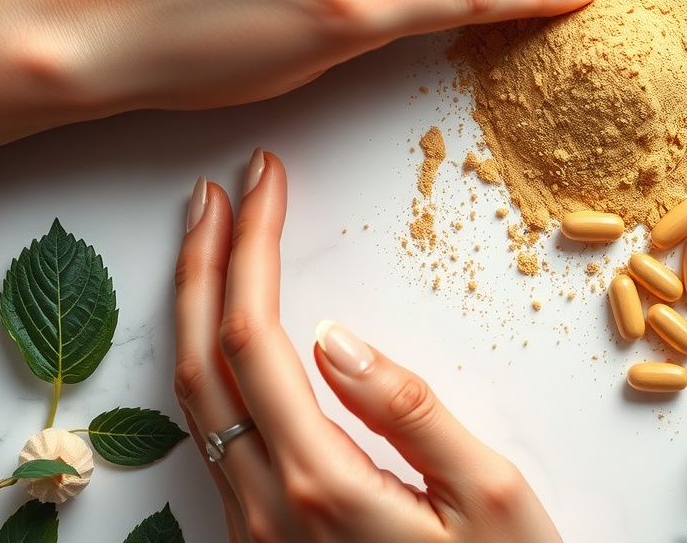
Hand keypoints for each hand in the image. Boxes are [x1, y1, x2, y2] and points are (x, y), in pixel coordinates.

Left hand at [174, 149, 562, 541]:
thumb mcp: (491, 499)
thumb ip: (412, 414)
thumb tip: (335, 337)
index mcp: (323, 486)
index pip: (258, 340)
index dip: (251, 249)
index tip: (263, 180)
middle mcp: (267, 509)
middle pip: (202, 362)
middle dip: (202, 263)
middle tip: (216, 189)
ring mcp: (255, 530)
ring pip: (195, 400)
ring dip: (198, 309)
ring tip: (214, 239)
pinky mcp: (262, 540)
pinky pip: (213, 433)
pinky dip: (213, 360)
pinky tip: (232, 330)